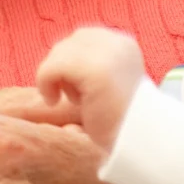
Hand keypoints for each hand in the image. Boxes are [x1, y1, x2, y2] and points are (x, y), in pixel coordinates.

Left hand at [35, 27, 144, 152]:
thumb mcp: (108, 83)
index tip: (79, 89)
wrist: (139, 144)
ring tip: (73, 101)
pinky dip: (45, 84)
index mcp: (123, 44)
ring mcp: (107, 54)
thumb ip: (90, 63)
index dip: (71, 64)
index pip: (82, 39)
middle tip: (75, 98)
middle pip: (68, 44)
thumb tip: (57, 56)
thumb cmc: (120, 121)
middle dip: (62, 70)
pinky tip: (54, 101)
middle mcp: (117, 42)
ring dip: (56, 79)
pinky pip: (51, 68)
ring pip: (57, 55)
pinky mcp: (93, 70)